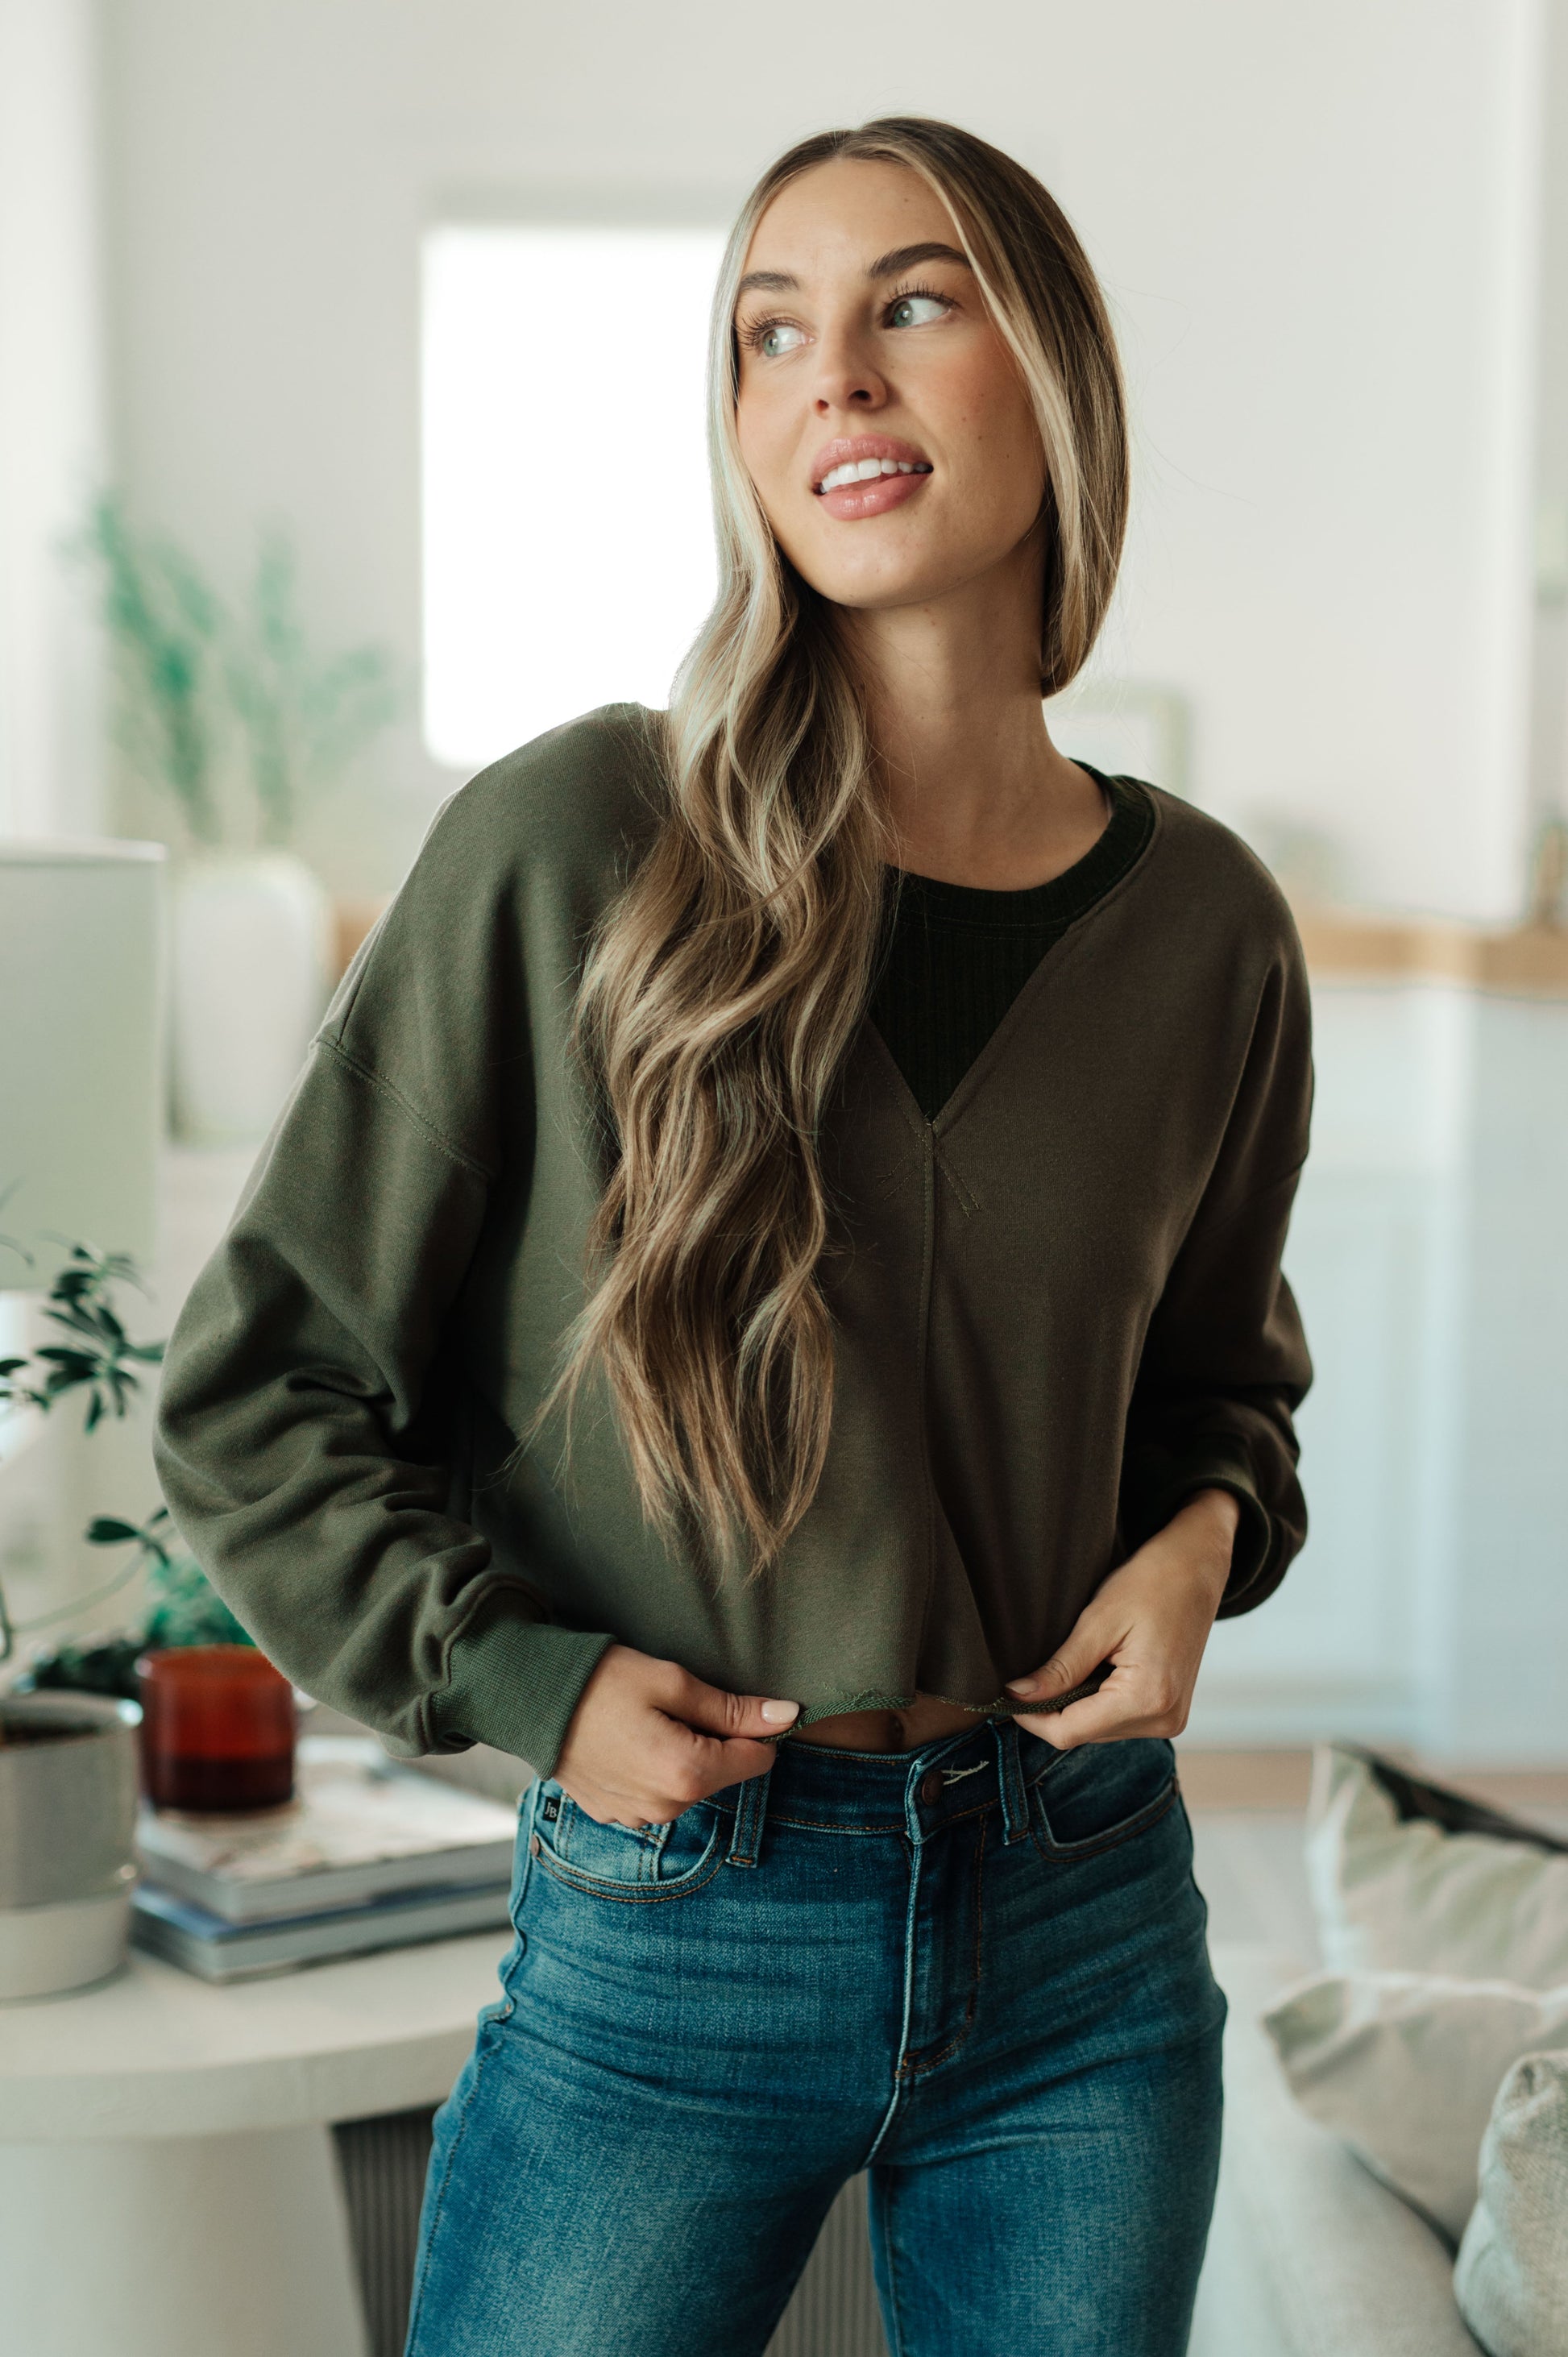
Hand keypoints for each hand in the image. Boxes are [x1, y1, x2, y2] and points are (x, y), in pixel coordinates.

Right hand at [553, 1643, 799, 1825]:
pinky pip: (656, 1794)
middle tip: (674, 1704)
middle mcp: (666, 1808)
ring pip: (689, 1784)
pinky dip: (652, 1768)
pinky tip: (627, 1740)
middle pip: (722, 1773)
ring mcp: (638, 1817)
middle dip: (713, 1739)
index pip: (757, 1759)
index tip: (726, 1701)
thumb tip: (787, 1716)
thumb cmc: (602, 1682)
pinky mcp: (615, 1815)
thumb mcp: (672, 1682)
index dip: (753, 1727)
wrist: (529, 1700)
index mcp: (687, 1775)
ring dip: (682, 1755)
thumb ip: (732, 1708)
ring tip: (645, 1720)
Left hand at [1004, 1488, 1239, 1750]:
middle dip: (1053, 1708)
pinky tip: (1098, 1668)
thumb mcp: (1097, 1622)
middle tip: (1035, 1672)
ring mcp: (1171, 1720)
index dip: (1031, 1718)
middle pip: (1084, 1733)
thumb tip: (1017, 1695)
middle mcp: (1164, 1720)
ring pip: (1099, 1729)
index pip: (1070, 1732)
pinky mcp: (1170, 1712)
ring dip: (1076, 1704)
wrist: (1197, 1567)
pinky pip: (1118, 1719)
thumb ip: (1059, 1668)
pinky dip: (1098, 1700)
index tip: (1006, 1694)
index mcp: (1148, 1699)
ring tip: (1077, 1661)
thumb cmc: (1152, 1582)